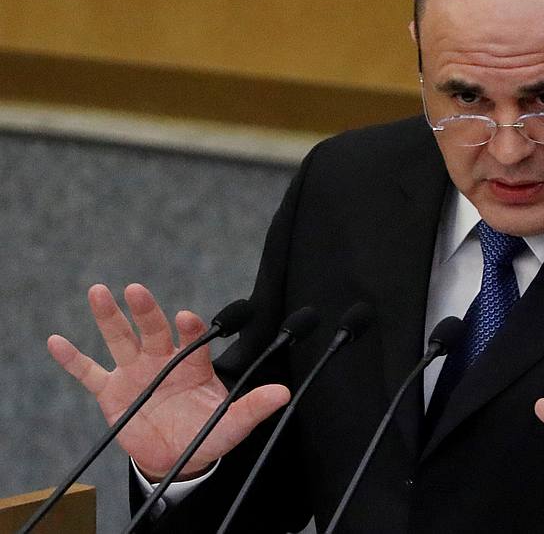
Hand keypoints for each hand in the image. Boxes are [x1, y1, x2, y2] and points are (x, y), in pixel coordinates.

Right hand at [47, 283, 289, 479]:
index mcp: (194, 363)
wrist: (177, 458)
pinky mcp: (112, 392)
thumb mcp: (232, 424)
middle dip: (145, 310)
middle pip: (153, 330)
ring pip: (120, 339)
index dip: (189, 327)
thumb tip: (283, 394)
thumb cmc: (207, 434)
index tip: (186, 317)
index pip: (191, 339)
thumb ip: (253, 407)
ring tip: (99, 292)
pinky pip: (89, 373)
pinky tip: (56, 342)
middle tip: (136, 290)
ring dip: (109, 317)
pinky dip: (73, 359)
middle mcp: (163, 360)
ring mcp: (136, 373)